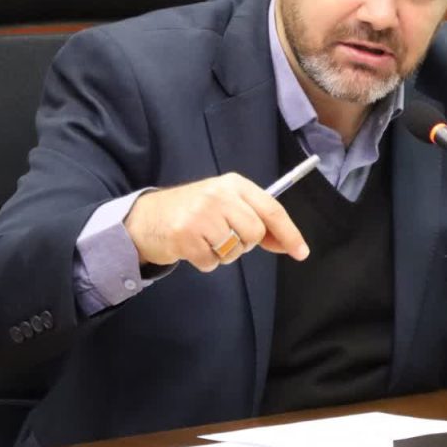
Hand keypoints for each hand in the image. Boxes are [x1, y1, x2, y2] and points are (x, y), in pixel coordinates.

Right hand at [124, 173, 308, 271]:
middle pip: (255, 233)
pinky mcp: (184, 235)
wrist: (145, 218)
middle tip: (224, 237)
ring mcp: (201, 214)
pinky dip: (204, 262)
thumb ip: (256, 219)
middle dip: (244, 244)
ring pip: (235, 250)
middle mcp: (219, 195)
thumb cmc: (192, 212)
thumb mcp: (226, 205)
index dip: (289, 233)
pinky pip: (212, 262)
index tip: (301, 252)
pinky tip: (191, 248)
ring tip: (205, 240)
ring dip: (223, 255)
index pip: (271, 209)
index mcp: (234, 184)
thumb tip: (288, 243)